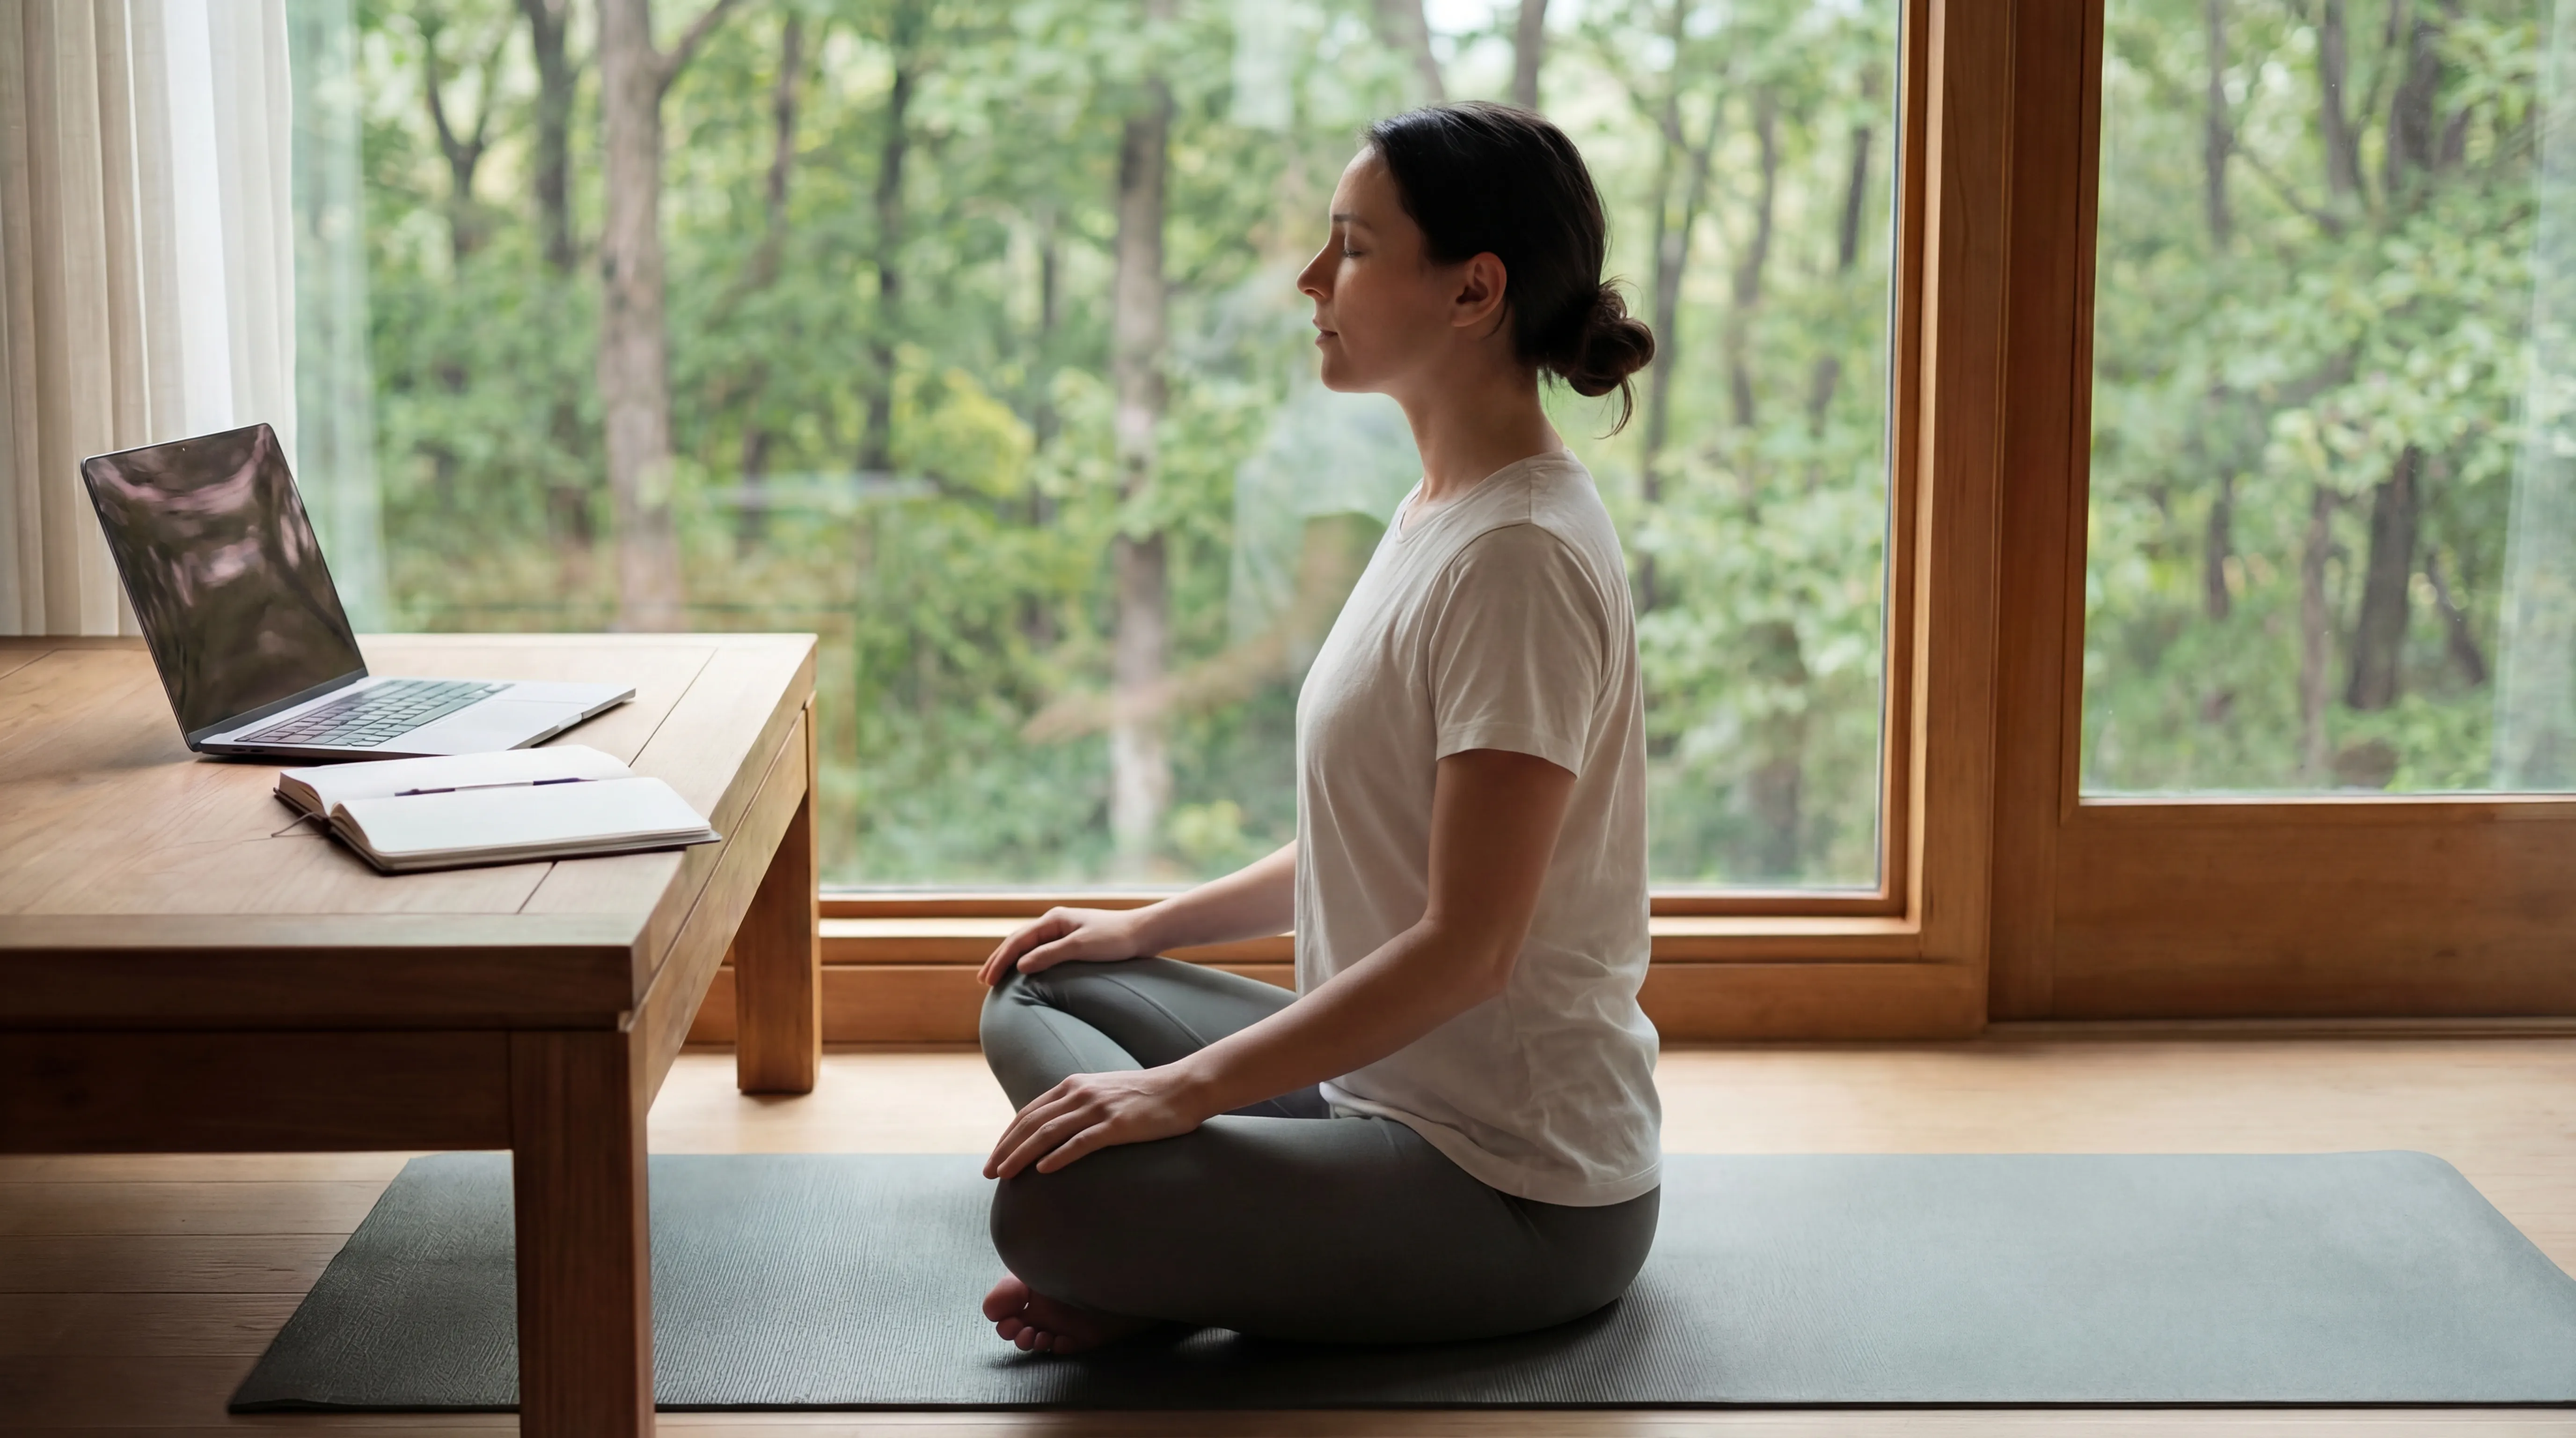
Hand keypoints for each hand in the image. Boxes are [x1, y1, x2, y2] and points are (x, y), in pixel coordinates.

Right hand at [977, 906, 1155, 985]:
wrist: (1143, 933)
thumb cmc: (1115, 939)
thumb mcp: (1080, 947)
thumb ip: (1050, 955)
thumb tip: (1020, 965)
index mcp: (1053, 920)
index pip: (1018, 941)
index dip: (1000, 961)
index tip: (987, 980)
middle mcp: (1055, 923)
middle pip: (1019, 942)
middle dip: (999, 960)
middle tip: (983, 981)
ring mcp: (1063, 932)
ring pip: (1028, 946)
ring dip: (1011, 961)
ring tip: (996, 977)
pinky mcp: (1072, 942)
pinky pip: (1041, 951)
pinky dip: (1027, 962)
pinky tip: (1023, 973)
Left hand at [984, 1065, 1211, 1177]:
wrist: (1183, 1088)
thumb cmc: (1144, 1096)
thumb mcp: (1103, 1092)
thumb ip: (1078, 1106)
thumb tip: (1055, 1130)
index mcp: (1074, 1085)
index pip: (1029, 1113)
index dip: (1007, 1136)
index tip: (994, 1158)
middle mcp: (1080, 1093)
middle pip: (1031, 1123)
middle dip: (1006, 1149)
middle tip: (989, 1173)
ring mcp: (1098, 1108)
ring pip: (1048, 1132)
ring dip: (1022, 1155)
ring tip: (1005, 1175)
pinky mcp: (1117, 1124)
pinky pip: (1081, 1142)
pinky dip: (1059, 1156)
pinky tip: (1043, 1170)